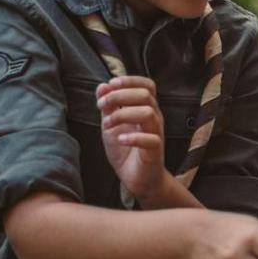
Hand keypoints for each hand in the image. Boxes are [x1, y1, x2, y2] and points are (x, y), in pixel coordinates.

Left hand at [99, 76, 168, 200]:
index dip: (130, 80)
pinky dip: (132, 137)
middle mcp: (154, 118)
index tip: (110, 85)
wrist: (136, 179)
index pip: (147, 85)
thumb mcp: (111, 124)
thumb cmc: (125, 150)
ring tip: (107, 125)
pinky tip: (119, 139)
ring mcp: (156, 134)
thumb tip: (102, 86)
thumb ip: (108, 106)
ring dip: (122, 115)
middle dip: (119, 96)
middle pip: (145, 94)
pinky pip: (150, 139)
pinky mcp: (155, 151)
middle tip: (101, 106)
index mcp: (146, 108)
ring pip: (148, 113)